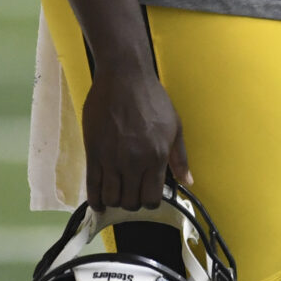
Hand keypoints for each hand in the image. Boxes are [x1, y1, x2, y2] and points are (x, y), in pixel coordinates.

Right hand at [80, 69, 191, 209]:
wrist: (124, 77)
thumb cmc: (152, 99)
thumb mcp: (175, 127)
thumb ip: (180, 158)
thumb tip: (189, 182)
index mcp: (157, 157)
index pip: (152, 199)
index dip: (149, 202)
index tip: (146, 194)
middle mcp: (134, 163)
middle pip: (131, 202)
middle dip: (131, 202)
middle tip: (130, 192)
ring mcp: (112, 159)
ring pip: (111, 198)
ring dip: (114, 200)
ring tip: (116, 192)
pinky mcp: (93, 153)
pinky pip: (92, 187)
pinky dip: (95, 200)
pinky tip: (98, 202)